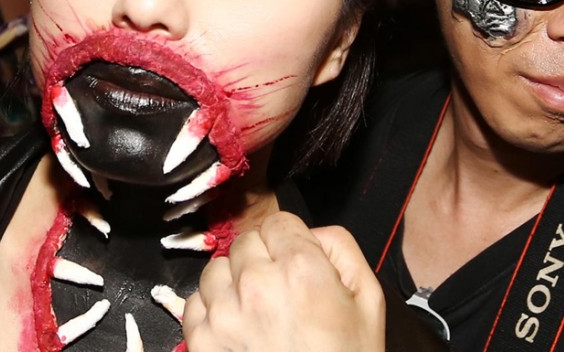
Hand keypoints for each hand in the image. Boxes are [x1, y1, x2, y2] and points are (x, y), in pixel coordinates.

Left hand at [183, 212, 385, 351]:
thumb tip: (312, 233)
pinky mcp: (203, 340)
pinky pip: (195, 303)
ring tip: (257, 309)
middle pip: (246, 242)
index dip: (290, 240)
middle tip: (280, 290)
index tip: (295, 260)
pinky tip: (238, 326)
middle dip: (262, 259)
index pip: (279, 222)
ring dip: (234, 282)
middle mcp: (257, 284)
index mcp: (301, 268)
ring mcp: (224, 313)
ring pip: (216, 269)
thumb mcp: (368, 300)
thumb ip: (342, 248)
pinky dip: (213, 310)